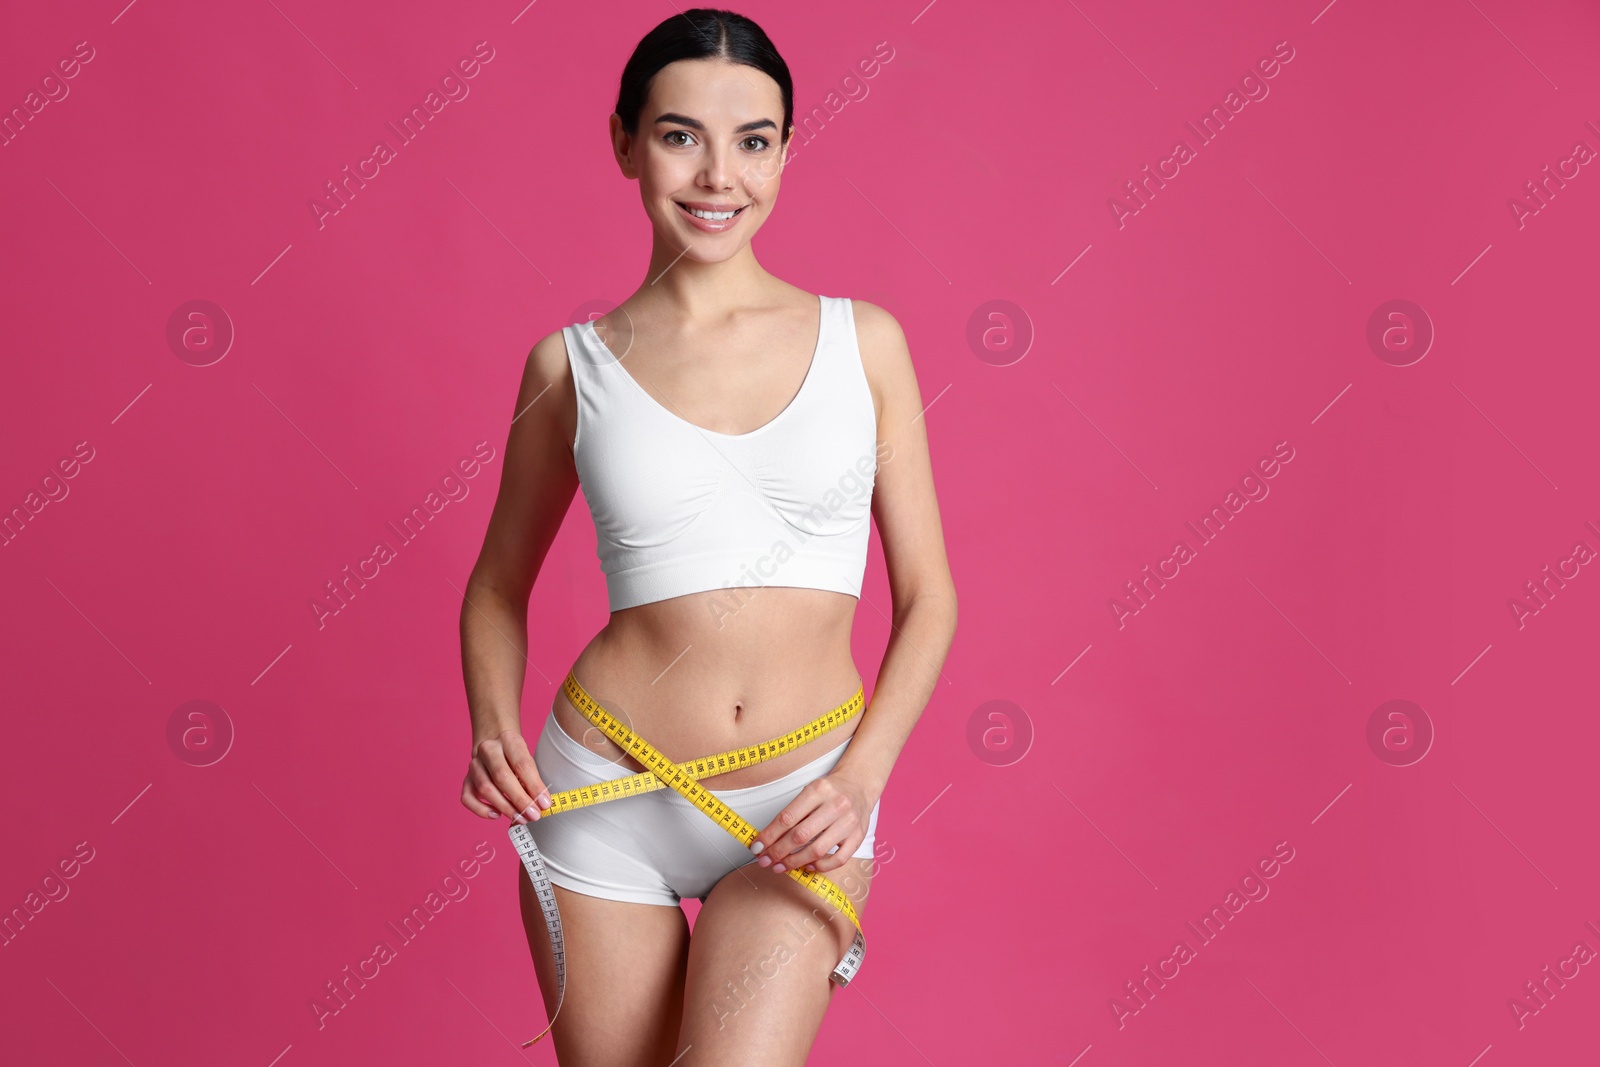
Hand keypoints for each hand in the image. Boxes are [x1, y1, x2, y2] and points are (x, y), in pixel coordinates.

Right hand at [461, 728, 551, 823]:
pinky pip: (468, 798)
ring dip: (505, 807)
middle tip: (533, 815)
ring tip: (521, 818)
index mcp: (508, 740)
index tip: (545, 804)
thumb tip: (541, 804)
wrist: (495, 747)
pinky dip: (481, 810)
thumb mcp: (527, 761)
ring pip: (485, 789)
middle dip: (520, 800)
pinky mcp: (466, 779)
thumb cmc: (515, 758)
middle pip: (502, 777)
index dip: (534, 787)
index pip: (522, 764)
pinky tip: (497, 815)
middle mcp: (488, 749)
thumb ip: (533, 780)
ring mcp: (474, 765)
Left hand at [750, 770, 873, 874]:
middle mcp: (836, 805)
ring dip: (794, 862)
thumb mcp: (809, 791)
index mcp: (818, 790)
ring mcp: (849, 822)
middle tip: (765, 861)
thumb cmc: (829, 791)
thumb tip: (767, 839)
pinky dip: (820, 866)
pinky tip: (808, 865)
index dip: (769, 835)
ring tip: (781, 866)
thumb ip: (792, 813)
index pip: (788, 817)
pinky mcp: (858, 836)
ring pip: (817, 850)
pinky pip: (838, 859)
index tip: (757, 847)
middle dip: (778, 852)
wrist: (859, 785)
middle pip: (800, 836)